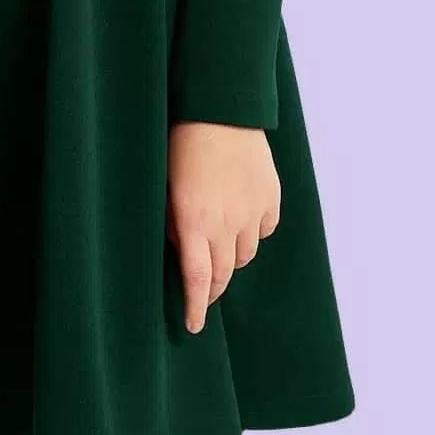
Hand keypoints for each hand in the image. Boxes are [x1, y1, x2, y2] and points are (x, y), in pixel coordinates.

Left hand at [166, 120, 280, 333]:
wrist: (219, 109)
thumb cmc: (180, 143)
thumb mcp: (163, 186)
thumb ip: (171, 222)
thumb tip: (178, 248)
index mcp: (193, 223)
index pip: (198, 281)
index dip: (196, 307)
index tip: (193, 326)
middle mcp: (226, 224)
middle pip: (224, 274)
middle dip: (213, 288)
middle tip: (203, 291)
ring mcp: (252, 212)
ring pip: (246, 254)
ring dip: (231, 256)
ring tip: (218, 242)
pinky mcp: (270, 198)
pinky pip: (264, 229)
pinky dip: (252, 231)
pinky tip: (240, 217)